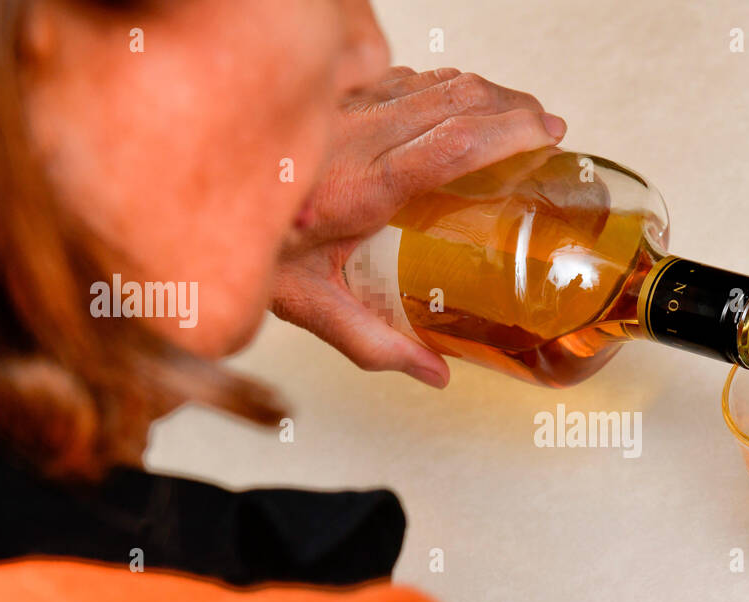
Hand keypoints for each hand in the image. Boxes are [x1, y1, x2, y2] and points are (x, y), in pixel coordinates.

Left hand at [271, 67, 566, 386]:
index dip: (509, 132)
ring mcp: (347, 111)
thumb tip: (435, 374)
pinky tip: (463, 105)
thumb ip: (376, 344)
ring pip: (435, 82)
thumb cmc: (254, 253)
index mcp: (362, 189)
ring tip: (520, 114)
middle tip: (549, 126)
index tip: (548, 132)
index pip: (451, 144)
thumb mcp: (313, 309)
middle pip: (456, 102)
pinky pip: (406, 79)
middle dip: (514, 107)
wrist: (198, 195)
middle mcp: (358, 139)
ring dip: (486, 93)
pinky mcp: (337, 99)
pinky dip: (447, 87)